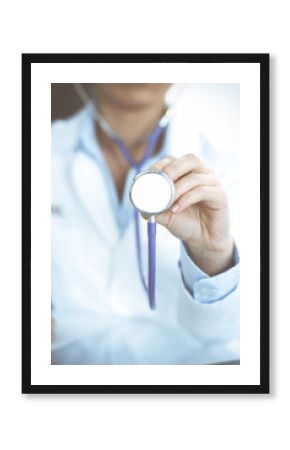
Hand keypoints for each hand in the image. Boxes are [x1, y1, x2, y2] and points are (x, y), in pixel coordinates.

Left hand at [150, 154, 233, 275]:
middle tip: (161, 182)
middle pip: (190, 159)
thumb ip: (153, 208)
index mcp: (187, 173)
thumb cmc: (184, 222)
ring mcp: (212, 183)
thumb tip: (139, 202)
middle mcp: (202, 174)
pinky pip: (203, 191)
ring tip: (169, 202)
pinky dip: (187, 199)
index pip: (174, 160)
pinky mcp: (220, 196)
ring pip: (196, 176)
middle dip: (173, 169)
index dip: (161, 165)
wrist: (202, 240)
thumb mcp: (164, 215)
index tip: (150, 176)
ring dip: (179, 188)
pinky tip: (177, 209)